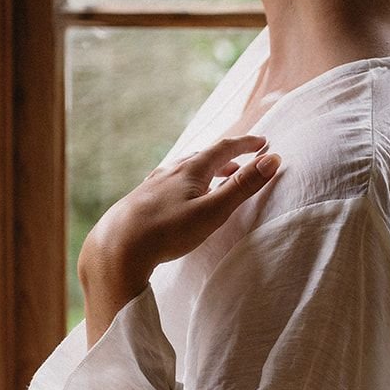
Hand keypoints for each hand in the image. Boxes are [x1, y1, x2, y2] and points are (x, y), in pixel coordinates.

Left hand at [78, 133, 281, 345]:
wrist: (117, 246)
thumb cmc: (167, 230)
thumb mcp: (213, 211)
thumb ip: (242, 187)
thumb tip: (272, 160)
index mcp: (190, 169)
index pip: (224, 149)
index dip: (245, 144)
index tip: (263, 143)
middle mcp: (170, 171)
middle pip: (203, 157)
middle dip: (227, 157)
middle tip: (244, 161)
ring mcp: (153, 185)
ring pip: (184, 170)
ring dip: (206, 171)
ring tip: (217, 179)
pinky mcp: (141, 201)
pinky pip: (169, 184)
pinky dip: (185, 184)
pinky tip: (179, 197)